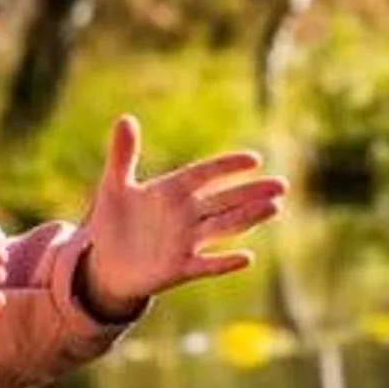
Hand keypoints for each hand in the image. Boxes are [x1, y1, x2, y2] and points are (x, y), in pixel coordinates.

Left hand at [75, 117, 285, 321]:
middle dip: (252, 192)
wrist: (106, 264)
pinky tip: (247, 257)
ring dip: (248, 219)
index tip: (254, 160)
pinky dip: (224, 262)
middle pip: (224, 200)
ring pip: (223, 227)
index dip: (227, 167)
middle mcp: (185, 215)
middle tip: (282, 185)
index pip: (205, 174)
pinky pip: (205, 266)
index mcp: (172, 191)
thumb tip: (125, 119)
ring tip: (274, 208)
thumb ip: (122, 156)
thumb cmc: (112, 223)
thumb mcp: (113, 187)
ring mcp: (185, 242)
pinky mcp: (179, 269)